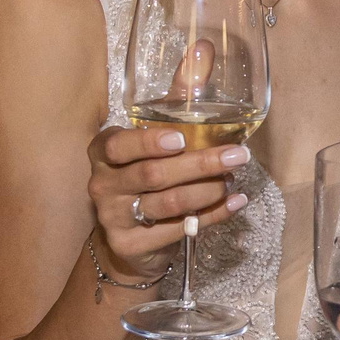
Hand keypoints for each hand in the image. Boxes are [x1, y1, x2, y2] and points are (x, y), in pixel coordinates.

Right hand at [87, 123, 249, 277]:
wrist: (129, 242)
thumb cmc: (143, 186)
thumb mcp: (144, 155)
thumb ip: (163, 127)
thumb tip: (189, 95)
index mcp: (103, 155)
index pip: (118, 146)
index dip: (149, 142)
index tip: (182, 140)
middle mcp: (103, 185)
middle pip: (153, 174)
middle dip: (200, 164)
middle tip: (236, 156)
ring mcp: (113, 217)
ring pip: (170, 202)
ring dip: (208, 190)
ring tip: (230, 180)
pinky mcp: (131, 244)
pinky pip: (180, 228)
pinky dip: (213, 215)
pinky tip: (234, 203)